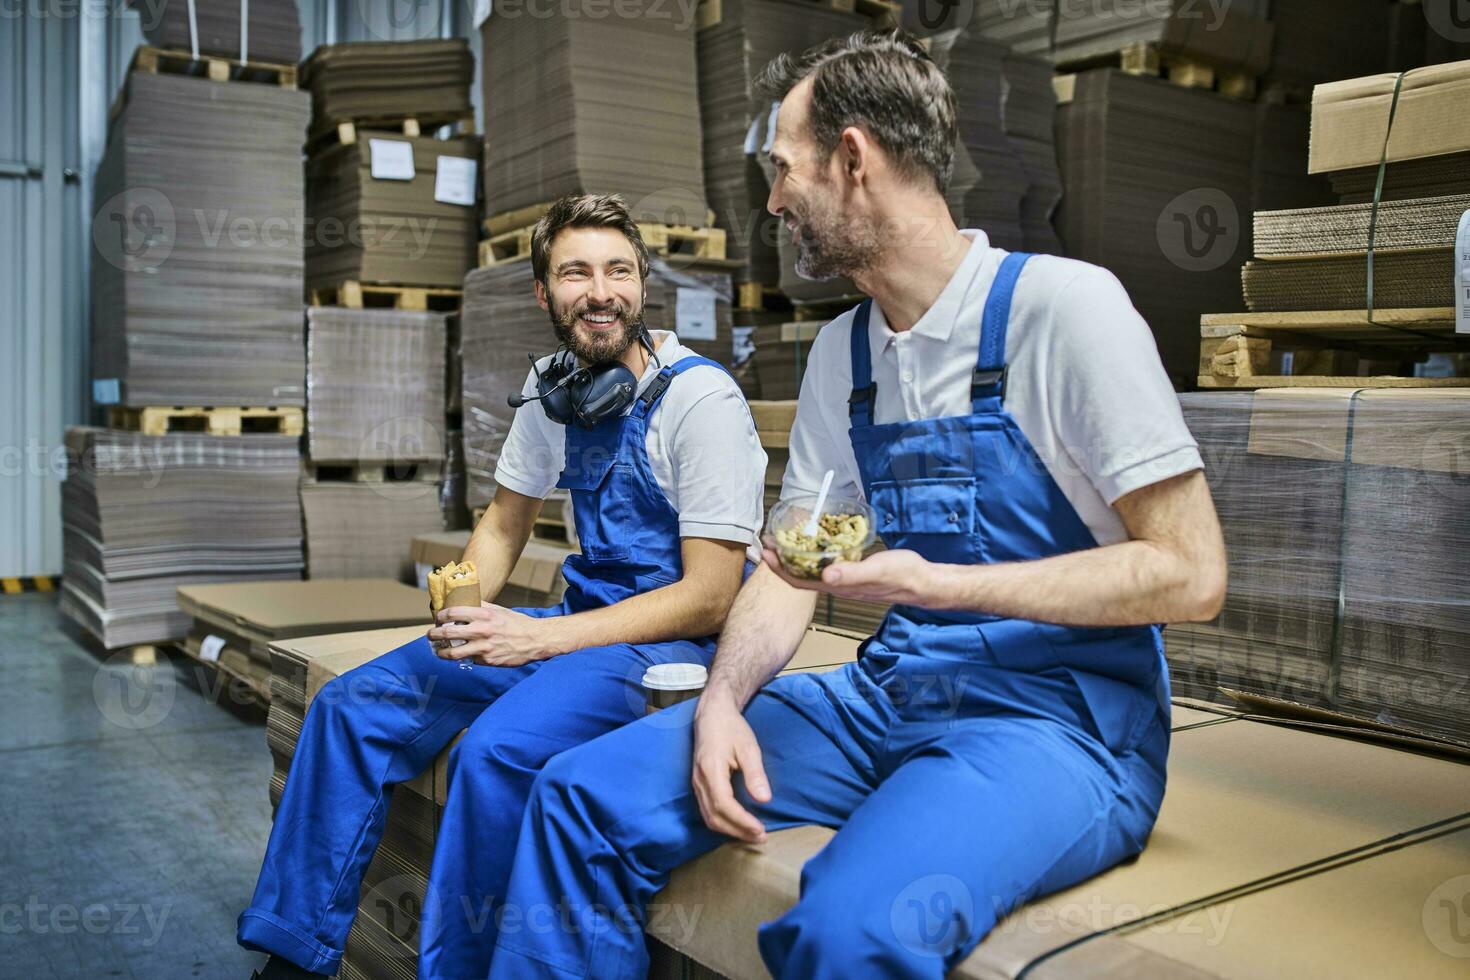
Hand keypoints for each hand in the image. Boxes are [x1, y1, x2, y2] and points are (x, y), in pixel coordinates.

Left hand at [427, 603, 553, 667]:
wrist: (535, 640)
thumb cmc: (517, 623)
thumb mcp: (499, 610)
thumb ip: (481, 607)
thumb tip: (464, 602)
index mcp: (484, 615)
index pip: (453, 613)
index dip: (441, 616)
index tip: (437, 618)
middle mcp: (482, 631)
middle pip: (448, 633)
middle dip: (434, 634)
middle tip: (431, 635)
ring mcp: (484, 647)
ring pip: (453, 653)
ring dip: (441, 652)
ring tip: (438, 651)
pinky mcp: (488, 661)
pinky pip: (470, 660)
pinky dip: (464, 658)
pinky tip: (462, 655)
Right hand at [691, 696, 769, 843]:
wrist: (712, 714)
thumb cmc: (731, 728)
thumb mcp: (748, 747)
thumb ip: (755, 774)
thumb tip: (764, 800)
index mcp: (710, 770)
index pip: (724, 805)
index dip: (742, 822)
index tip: (760, 830)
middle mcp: (699, 780)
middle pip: (714, 817)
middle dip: (737, 831)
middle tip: (761, 837)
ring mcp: (696, 784)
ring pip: (709, 817)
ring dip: (730, 830)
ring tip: (752, 834)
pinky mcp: (698, 785)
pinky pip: (707, 811)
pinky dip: (723, 822)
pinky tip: (738, 824)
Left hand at [760, 547, 944, 605]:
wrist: (923, 581)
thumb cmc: (903, 575)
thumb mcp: (878, 570)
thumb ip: (852, 573)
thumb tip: (825, 576)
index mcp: (838, 586)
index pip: (799, 581)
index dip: (779, 569)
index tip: (765, 550)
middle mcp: (838, 584)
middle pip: (800, 576)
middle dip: (782, 560)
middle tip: (768, 539)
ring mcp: (845, 578)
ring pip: (812, 570)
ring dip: (795, 556)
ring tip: (784, 538)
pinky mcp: (854, 570)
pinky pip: (827, 563)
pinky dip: (814, 553)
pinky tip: (816, 541)